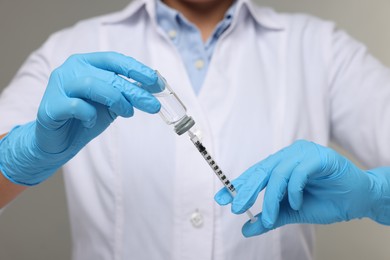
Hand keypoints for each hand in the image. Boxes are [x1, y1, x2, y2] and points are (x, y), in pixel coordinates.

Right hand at [0, 52, 160, 185]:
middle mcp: (71, 69)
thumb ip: (127, 93)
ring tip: (127, 113)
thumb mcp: (111, 104)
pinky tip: (91, 122)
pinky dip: (89, 114)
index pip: (114, 60)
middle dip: (135, 91)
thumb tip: (155, 86)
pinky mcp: (51, 106)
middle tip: (153, 105)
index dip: (137, 69)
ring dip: (116, 100)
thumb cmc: (85, 119)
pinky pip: (76, 106)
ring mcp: (59, 85)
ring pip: (92, 85)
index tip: (157, 81)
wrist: (57, 142)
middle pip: (109, 75)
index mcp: (86, 63)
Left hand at [214, 140, 389, 236]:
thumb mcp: (292, 212)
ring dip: (271, 199)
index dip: (238, 186)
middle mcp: (289, 155)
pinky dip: (293, 190)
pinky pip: (298, 173)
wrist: (358, 201)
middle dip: (246, 191)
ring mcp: (304, 153)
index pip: (255, 173)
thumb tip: (247, 228)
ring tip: (269, 217)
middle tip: (236, 207)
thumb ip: (270, 217)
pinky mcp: (320, 157)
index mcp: (281, 165)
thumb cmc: (325, 202)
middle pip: (261, 171)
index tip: (221, 199)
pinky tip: (295, 202)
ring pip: (278, 173)